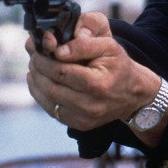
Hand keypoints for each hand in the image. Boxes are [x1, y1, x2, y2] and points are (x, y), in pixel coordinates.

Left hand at [25, 11, 167, 141]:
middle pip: (50, 86)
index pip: (60, 72)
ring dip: (36, 80)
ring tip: (35, 65)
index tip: (37, 46)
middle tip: (34, 53)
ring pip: (47, 98)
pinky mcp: (79, 124)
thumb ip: (84, 43)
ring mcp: (84, 118)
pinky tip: (41, 80)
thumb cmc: (119, 66)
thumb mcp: (109, 45)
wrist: (133, 93)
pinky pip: (51, 109)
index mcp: (98, 85)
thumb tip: (58, 50)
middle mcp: (90, 106)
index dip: (44, 58)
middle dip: (37, 67)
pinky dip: (41, 93)